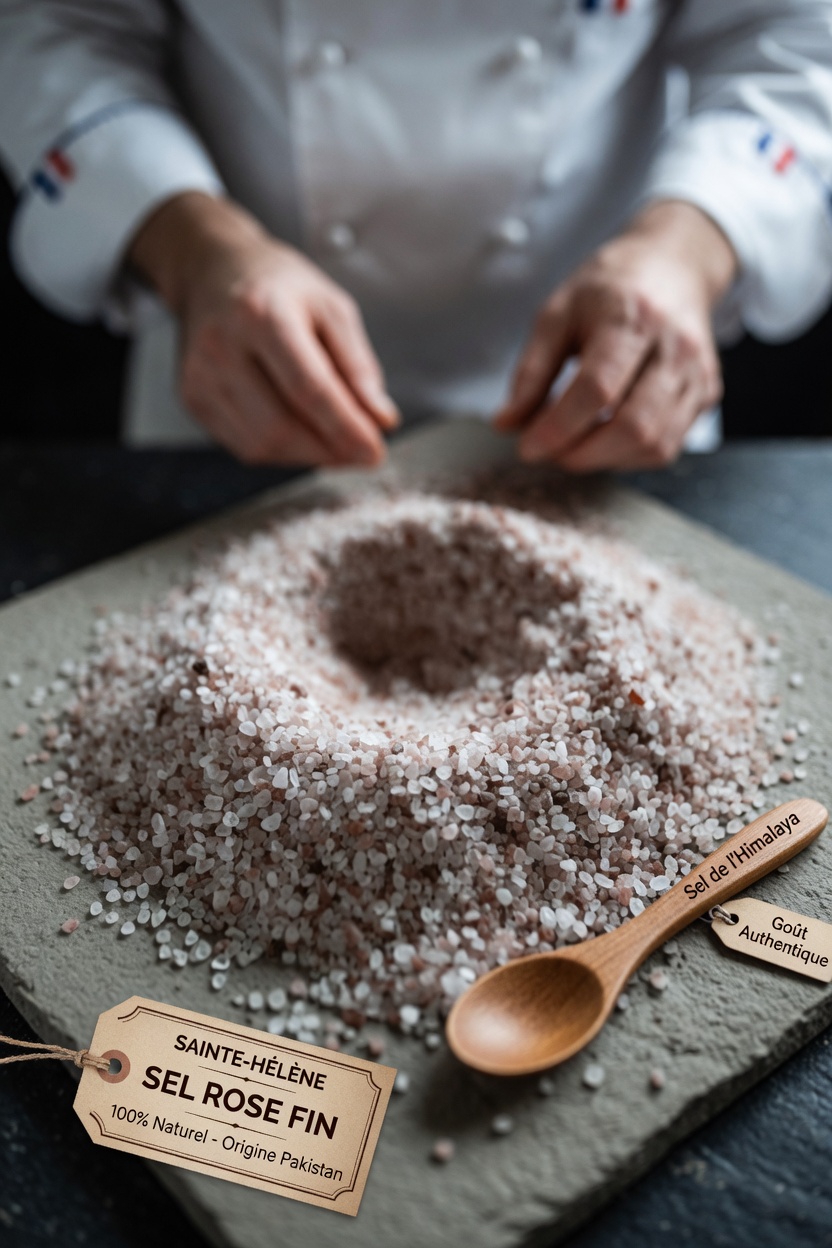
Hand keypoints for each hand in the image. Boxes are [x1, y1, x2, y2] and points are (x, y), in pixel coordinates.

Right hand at [128, 192, 397, 465]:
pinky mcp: (192, 399)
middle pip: (281, 426)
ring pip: (262, 445)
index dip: (345, 428)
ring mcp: (200, 377)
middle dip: (329, 450)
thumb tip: (381, 420)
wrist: (211, 270)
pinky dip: (283, 450)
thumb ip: (359, 365)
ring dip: (309, 455)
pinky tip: (302, 433)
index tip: (375, 451)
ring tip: (336, 441)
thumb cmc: (278, 287)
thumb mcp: (332, 307)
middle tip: (362, 451)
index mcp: (262, 313)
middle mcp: (222, 347)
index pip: (308, 388)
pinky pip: (244, 446)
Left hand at [494, 201, 736, 471]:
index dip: (558, 428)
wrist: (672, 266)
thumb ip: (530, 372)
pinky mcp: (705, 394)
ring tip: (573, 446)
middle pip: (633, 426)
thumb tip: (507, 424)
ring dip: (605, 459)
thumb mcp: (557, 314)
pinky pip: (668, 446)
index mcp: (633, 317)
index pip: (597, 389)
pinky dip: (629, 457)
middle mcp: (675, 347)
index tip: (527, 446)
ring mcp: (697, 374)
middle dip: (582, 453)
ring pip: (654, 444)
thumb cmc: (608, 289)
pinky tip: (605, 440)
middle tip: (550, 452)